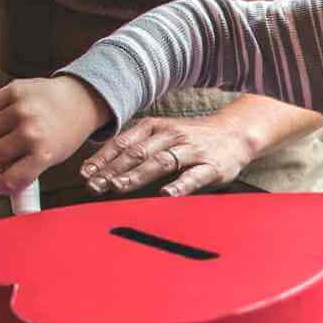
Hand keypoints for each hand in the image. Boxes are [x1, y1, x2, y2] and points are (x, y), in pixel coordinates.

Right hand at [0, 77, 109, 195]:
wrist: (79, 99)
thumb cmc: (65, 131)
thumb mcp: (54, 157)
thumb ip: (29, 170)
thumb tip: (3, 184)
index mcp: (45, 153)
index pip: (12, 178)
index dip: (1, 184)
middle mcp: (32, 131)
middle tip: (10, 150)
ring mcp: (22, 110)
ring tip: (12, 129)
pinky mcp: (14, 90)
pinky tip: (8, 114)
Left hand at [81, 115, 255, 197]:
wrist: (236, 133)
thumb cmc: (193, 138)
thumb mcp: (163, 133)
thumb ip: (137, 146)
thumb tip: (101, 167)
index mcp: (156, 127)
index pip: (124, 143)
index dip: (103, 158)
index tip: (86, 174)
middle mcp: (171, 135)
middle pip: (137, 153)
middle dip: (113, 170)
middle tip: (95, 185)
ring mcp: (192, 150)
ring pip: (160, 162)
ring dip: (137, 175)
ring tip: (118, 187)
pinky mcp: (211, 167)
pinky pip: (194, 177)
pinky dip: (180, 186)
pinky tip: (167, 195)